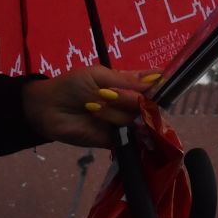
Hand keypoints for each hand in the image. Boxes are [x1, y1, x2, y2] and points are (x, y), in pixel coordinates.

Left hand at [24, 66, 162, 147]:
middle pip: (149, 105)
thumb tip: (154, 82)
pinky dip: (128, 137)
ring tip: (95, 109)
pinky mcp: (113, 140)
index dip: (162, 85)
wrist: (47, 109)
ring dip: (120, 115)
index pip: (151, 85)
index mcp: (127, 84)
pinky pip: (129, 140)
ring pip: (137, 121)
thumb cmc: (72, 86)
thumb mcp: (98, 76)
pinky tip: (121, 131)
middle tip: (112, 97)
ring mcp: (122, 123)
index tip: (169, 86)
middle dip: (137, 102)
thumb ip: (126, 81)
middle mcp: (128, 104)